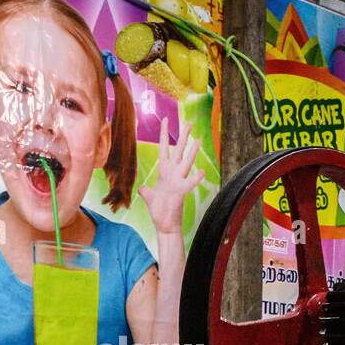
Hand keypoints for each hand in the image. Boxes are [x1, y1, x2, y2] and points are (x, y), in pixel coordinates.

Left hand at [137, 117, 205, 235]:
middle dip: (183, 136)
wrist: (164, 225)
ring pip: (186, 163)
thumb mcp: (149, 197)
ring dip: (192, 152)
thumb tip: (142, 187)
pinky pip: (189, 184)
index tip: (165, 119)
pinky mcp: (181, 192)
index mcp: (164, 172)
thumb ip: (146, 190)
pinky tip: (202, 172)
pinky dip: (195, 179)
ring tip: (199, 140)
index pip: (164, 148)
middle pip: (178, 151)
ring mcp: (178, 182)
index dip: (164, 134)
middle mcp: (172, 174)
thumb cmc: (158, 211)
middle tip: (190, 123)